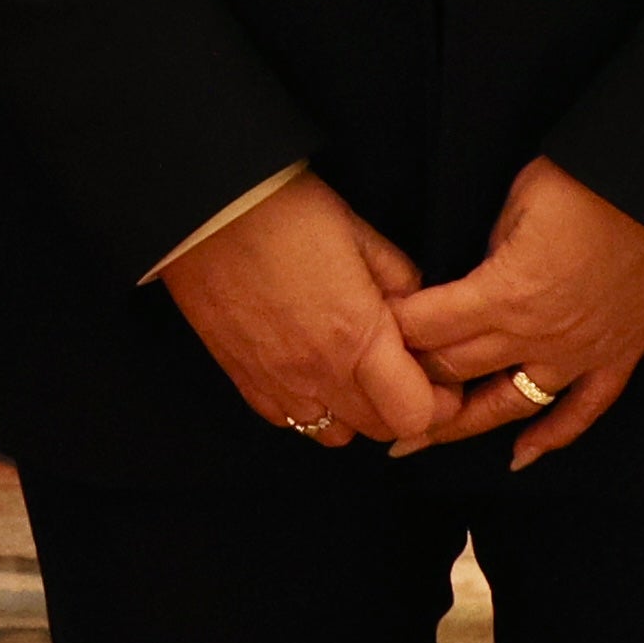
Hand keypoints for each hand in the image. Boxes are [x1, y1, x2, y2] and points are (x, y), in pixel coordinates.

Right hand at [157, 173, 446, 449]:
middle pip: (380, 431)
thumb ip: (400, 280)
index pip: (416, 414)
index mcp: (357, 338)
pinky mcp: (241, 376)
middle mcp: (318, 373)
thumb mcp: (361, 234)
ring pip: (333, 435)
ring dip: (354, 413)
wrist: (204, 207)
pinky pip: (287, 419)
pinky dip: (308, 407)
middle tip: (403, 371)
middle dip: (402, 408)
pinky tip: (309, 369)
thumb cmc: (284, 211)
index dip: (438, 402)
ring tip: (354, 371)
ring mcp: (276, 382)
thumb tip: (418, 311)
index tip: (440, 379)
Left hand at [388, 156, 643, 469]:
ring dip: (459, 424)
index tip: (357, 336)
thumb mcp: (519, 200)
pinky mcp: (618, 357)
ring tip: (414, 441)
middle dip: (408, 380)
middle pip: (455, 369)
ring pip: (508, 405)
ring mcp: (580, 354)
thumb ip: (487, 248)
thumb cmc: (593, 182)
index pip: (427, 326)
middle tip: (368, 393)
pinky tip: (519, 458)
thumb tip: (469, 275)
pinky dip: (551, 439)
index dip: (388, 331)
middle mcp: (537, 336)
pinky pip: (582, 412)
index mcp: (505, 294)